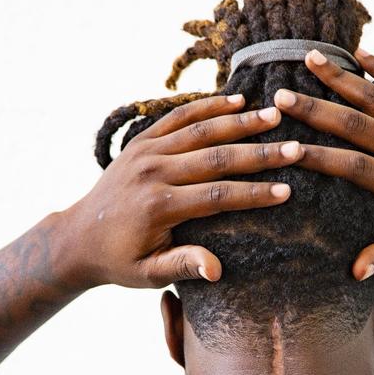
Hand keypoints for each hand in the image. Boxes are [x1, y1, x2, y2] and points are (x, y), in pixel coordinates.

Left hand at [57, 94, 303, 288]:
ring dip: (240, 121)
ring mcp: (146, 152)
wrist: (77, 236)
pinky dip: (208, 107)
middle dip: (259, 153)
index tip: (288, 191)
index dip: (255, 194)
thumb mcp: (148, 273)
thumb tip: (217, 271)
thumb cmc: (119, 261)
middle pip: (216, 157)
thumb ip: (182, 267)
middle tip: (295, 147)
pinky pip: (179, 117)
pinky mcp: (142, 141)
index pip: (218, 196)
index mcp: (159, 206)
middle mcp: (153, 173)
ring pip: (201, 130)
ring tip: (275, 114)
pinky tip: (237, 100)